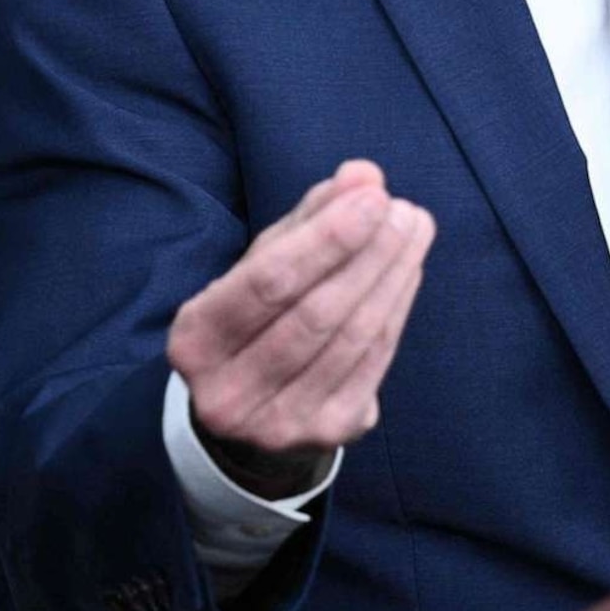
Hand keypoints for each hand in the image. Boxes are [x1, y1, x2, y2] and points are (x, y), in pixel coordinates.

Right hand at [169, 160, 435, 497]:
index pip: (267, 282)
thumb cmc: (257, 320)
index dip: (326, 237)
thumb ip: (308, 217)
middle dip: (368, 253)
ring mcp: (277, 424)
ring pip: (351, 338)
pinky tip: (408, 272)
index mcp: (195, 340)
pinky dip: (396, 310)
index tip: (374, 196)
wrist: (253, 414)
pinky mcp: (326, 435)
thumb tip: (363, 175)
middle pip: (315, 312)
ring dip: (392, 276)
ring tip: (414, 231)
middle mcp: (227, 393)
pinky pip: (373, 363)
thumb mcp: (263, 265)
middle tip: (404, 210)